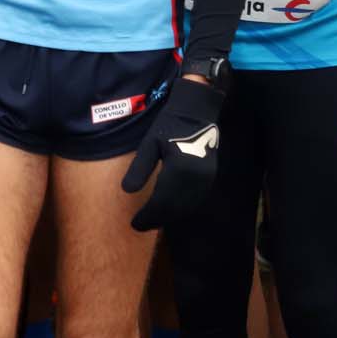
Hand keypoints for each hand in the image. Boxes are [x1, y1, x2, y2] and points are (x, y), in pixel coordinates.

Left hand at [121, 76, 223, 230]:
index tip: (134, 224)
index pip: (161, 202)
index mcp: (179, 171)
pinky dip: (181, 209)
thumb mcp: (150, 144)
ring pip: (186, 207)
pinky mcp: (210, 178)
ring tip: (152, 220)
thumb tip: (126, 191)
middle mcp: (195, 179)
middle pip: (174, 209)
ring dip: (169, 216)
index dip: (147, 216)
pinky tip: (169, 210)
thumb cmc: (170, 124)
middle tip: (140, 225)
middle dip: (156, 219)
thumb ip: (140, 168)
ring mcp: (206, 180)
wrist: (197, 111)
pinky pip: (194, 200)